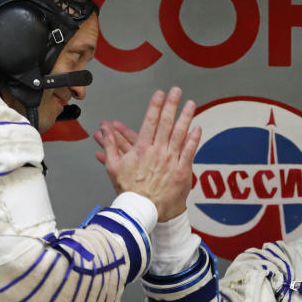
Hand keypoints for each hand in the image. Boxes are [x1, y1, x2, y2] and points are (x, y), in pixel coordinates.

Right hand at [95, 87, 200, 220]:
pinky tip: (197, 127)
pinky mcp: (181, 170)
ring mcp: (171, 160)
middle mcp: (157, 151)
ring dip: (186, 117)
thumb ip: (109, 145)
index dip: (156, 105)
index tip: (160, 93)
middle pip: (166, 123)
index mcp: (141, 149)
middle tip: (177, 91)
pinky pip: (189, 151)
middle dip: (172, 105)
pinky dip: (194, 139)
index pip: (150, 121)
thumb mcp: (113, 166)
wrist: (143, 210)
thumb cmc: (129, 191)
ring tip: (191, 104)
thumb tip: (104, 128)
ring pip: (180, 134)